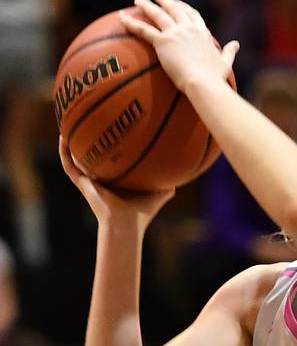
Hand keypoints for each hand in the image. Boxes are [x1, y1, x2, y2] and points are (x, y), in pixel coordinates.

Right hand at [59, 135, 173, 224]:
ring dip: (70, 143)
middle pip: (92, 156)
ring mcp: (90, 181)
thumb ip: (168, 182)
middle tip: (87, 120)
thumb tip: (183, 171)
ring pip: (75, 158)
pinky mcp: (82, 184)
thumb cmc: (143, 214)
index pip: (112, 160)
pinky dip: (64, 152)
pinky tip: (64, 137)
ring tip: (67, 124)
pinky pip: (69, 166)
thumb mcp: (159, 193)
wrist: (126, 225)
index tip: (112, 128)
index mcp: (117, 180)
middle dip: (89, 140)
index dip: (110, 146)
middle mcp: (102, 178)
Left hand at [118, 0, 238, 95]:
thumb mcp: (226, 63)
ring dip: (146, 5)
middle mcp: (189, 28)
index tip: (178, 4)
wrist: (204, 83)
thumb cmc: (215, 78)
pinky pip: (143, 30)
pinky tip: (121, 18)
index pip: (193, 15)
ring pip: (157, 14)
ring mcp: (175, 33)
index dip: (185, 8)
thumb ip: (230, 51)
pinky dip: (131, 23)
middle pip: (174, 9)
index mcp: (203, 33)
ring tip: (137, 0)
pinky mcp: (162, 42)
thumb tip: (236, 44)